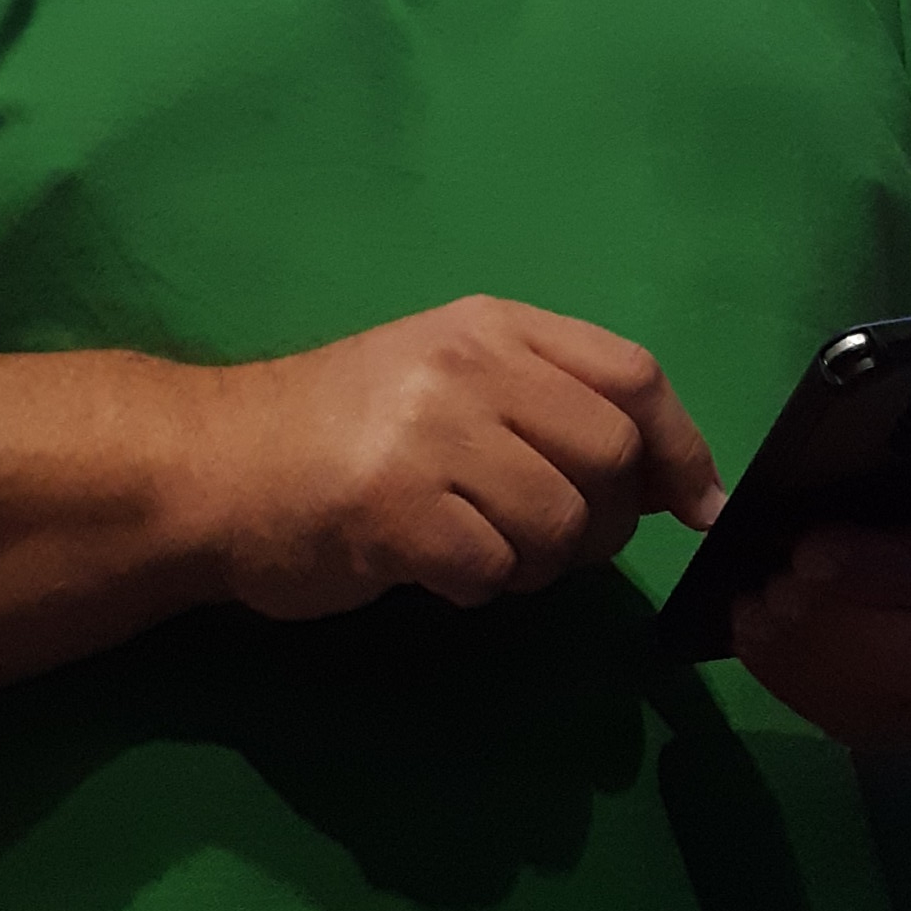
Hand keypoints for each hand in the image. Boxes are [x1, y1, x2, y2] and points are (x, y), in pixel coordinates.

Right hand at [202, 296, 721, 618]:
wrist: (213, 464)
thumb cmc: (340, 427)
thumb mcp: (448, 376)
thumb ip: (548, 404)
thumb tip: (672, 481)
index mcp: (491, 325)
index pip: (632, 373)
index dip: (682, 445)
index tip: (697, 506)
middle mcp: (470, 364)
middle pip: (611, 454)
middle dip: (600, 519)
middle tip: (542, 536)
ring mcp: (433, 433)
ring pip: (560, 524)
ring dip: (531, 562)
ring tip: (473, 545)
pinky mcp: (397, 509)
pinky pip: (492, 571)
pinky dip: (474, 585)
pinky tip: (427, 562)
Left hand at [730, 426, 910, 748]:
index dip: (871, 569)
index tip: (808, 551)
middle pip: (897, 652)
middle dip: (824, 619)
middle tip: (769, 586)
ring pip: (864, 697)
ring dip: (797, 654)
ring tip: (753, 610)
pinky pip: (843, 722)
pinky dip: (793, 683)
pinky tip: (758, 642)